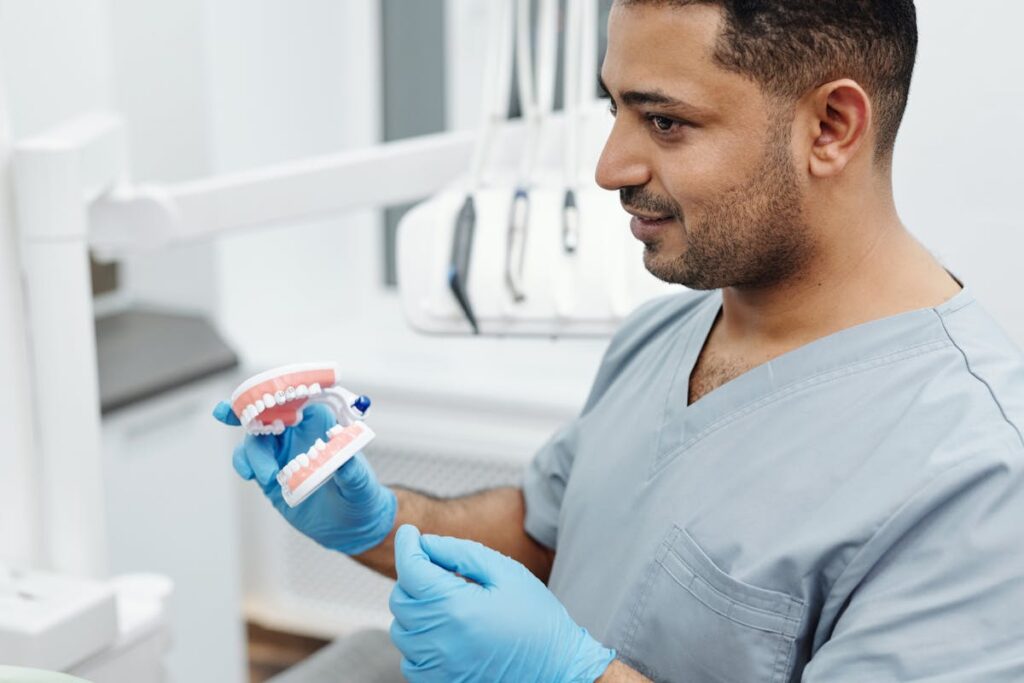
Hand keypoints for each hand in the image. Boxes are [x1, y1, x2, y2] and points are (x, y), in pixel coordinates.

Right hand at [213, 401, 395, 554]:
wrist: (350, 526)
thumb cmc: (361, 496)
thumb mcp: (360, 485)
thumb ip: (352, 472)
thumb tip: (346, 460)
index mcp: (322, 423)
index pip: (298, 398)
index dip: (278, 391)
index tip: (264, 393)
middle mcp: (298, 433)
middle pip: (267, 412)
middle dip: (244, 409)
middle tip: (225, 412)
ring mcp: (281, 452)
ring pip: (255, 438)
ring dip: (252, 452)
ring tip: (265, 477)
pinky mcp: (270, 473)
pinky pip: (249, 460)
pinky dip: (244, 463)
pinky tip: (249, 473)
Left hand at [388, 524, 615, 681]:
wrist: (557, 669)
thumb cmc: (537, 618)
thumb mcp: (506, 573)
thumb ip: (461, 553)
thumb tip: (426, 542)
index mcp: (456, 608)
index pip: (411, 570)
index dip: (406, 545)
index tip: (409, 533)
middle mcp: (439, 640)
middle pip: (401, 598)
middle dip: (413, 575)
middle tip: (439, 568)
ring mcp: (437, 667)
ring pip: (401, 628)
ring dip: (415, 608)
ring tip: (446, 600)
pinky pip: (409, 658)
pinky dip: (418, 639)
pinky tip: (444, 629)